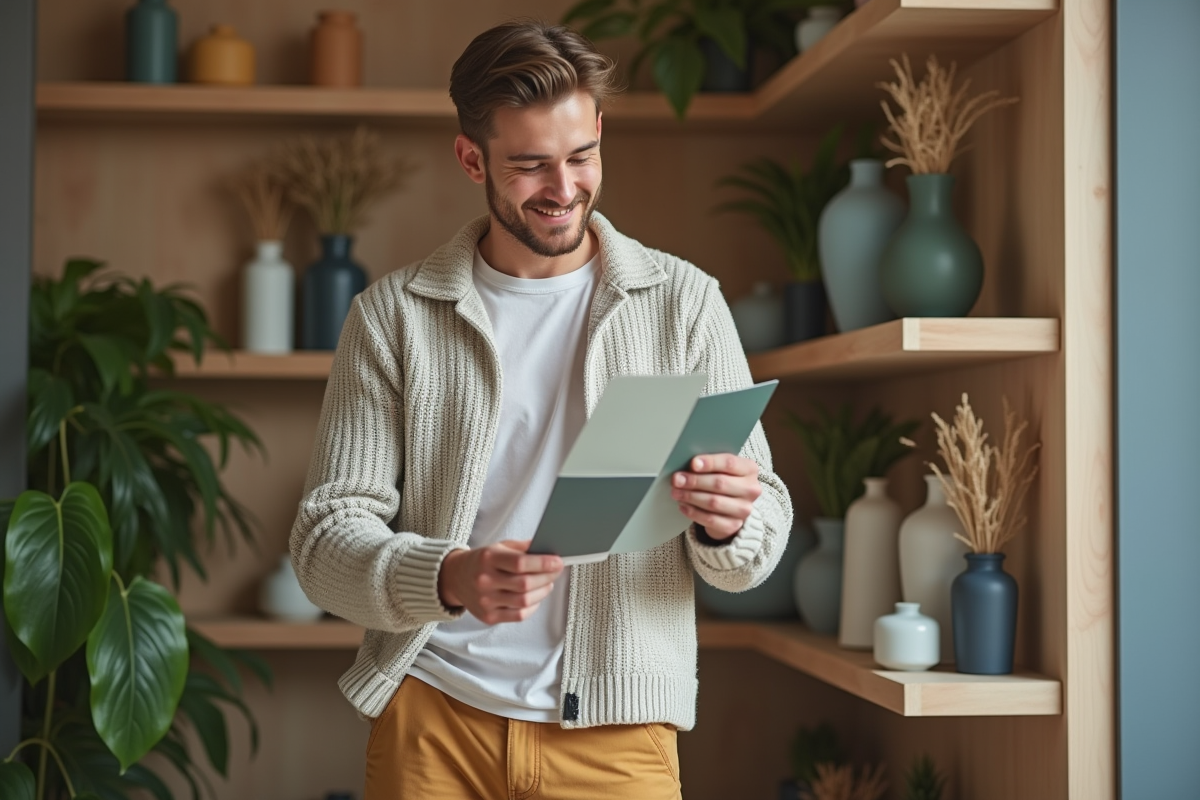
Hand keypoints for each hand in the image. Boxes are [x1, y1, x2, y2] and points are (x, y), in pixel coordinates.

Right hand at [437, 539, 563, 623]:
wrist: (455, 577)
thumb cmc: (482, 561)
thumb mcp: (499, 547)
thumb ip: (523, 548)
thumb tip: (549, 551)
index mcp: (488, 559)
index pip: (520, 563)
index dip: (543, 564)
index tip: (558, 562)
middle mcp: (484, 580)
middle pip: (524, 584)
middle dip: (547, 577)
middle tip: (556, 571)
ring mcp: (485, 601)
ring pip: (524, 601)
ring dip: (542, 592)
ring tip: (547, 583)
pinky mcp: (488, 616)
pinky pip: (519, 615)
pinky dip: (533, 606)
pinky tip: (536, 597)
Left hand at [671, 454, 761, 540]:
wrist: (732, 507)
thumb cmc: (724, 481)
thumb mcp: (722, 469)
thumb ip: (710, 465)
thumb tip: (688, 465)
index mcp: (750, 469)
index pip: (729, 463)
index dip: (710, 463)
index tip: (693, 463)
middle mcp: (751, 489)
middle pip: (720, 483)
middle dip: (695, 481)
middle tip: (677, 480)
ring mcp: (744, 509)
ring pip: (713, 502)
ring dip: (691, 496)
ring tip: (676, 492)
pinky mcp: (734, 525)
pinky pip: (710, 519)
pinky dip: (693, 512)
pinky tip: (683, 505)